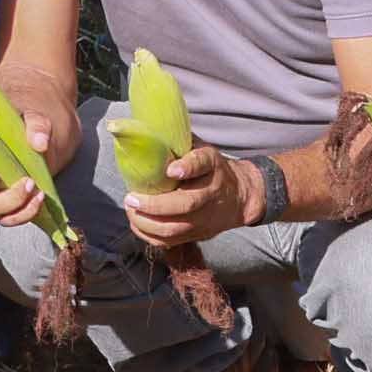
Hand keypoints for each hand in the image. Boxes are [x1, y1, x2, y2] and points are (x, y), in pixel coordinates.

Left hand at [119, 145, 259, 251]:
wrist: (241, 196)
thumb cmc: (211, 169)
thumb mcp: (202, 150)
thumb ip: (180, 145)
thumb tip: (145, 131)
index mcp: (212, 166)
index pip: (202, 163)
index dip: (187, 166)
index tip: (171, 169)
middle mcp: (211, 192)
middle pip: (186, 204)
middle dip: (155, 205)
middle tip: (131, 198)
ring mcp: (206, 217)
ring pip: (177, 228)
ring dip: (148, 223)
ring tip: (131, 210)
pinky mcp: (199, 233)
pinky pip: (172, 241)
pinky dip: (150, 235)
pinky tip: (136, 223)